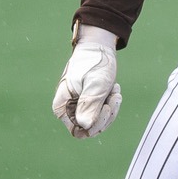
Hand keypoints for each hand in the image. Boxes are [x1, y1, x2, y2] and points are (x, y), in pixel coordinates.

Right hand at [53, 23, 121, 138]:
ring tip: (115, 89)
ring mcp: (78, 107)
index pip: (79, 131)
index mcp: (62, 107)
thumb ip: (89, 104)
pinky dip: (111, 104)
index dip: (95, 124)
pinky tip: (114, 90)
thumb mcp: (96, 84)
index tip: (106, 106)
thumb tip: (84, 127)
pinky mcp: (88, 104)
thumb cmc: (95, 63)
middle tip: (115, 95)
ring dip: (111, 108)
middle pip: (90, 129)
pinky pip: (101, 114)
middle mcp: (67, 110)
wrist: (98, 47)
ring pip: (98, 123)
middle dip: (106, 115)